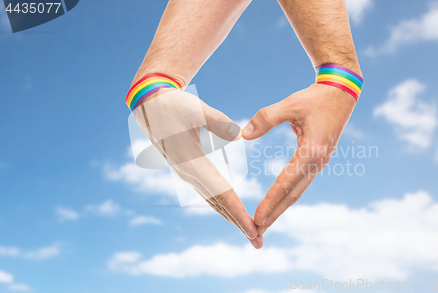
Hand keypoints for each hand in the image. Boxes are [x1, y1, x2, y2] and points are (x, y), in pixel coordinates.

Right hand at [133, 88, 262, 248]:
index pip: (222, 194)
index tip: (255, 230)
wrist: (149, 104)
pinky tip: (232, 212)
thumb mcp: (196, 109)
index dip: (239, 214)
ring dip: (232, 218)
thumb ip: (217, 121)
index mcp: (192, 163)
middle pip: (219, 205)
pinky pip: (208, 193)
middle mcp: (189, 174)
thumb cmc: (173, 104)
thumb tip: (238, 135)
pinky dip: (222, 206)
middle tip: (259, 243)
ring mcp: (187, 174)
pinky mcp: (188, 169)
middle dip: (239, 224)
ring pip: (213, 202)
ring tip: (250, 233)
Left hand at [242, 84, 356, 234]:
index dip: (271, 201)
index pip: (286, 183)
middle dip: (275, 213)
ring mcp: (319, 162)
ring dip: (282, 207)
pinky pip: (301, 181)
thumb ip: (266, 118)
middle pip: (293, 195)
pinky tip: (279, 201)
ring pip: (298, 190)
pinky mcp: (318, 158)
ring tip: (266, 222)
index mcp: (311, 152)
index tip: (257, 217)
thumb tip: (243, 134)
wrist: (342, 92)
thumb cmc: (316, 97)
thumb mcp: (290, 104)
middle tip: (258, 231)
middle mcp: (317, 162)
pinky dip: (288, 194)